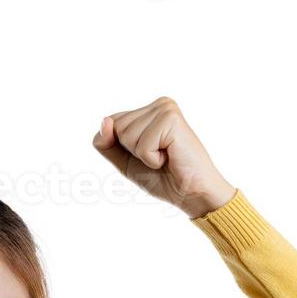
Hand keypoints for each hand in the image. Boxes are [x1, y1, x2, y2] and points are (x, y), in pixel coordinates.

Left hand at [92, 96, 235, 217]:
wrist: (191, 193)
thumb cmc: (162, 178)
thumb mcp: (124, 161)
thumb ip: (106, 143)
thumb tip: (105, 121)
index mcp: (148, 110)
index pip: (111, 123)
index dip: (122, 148)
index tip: (149, 154)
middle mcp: (159, 104)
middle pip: (116, 127)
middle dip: (132, 151)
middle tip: (159, 156)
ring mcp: (166, 109)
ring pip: (126, 135)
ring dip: (143, 155)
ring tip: (166, 156)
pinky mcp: (171, 119)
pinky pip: (142, 145)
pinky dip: (152, 159)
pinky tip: (170, 157)